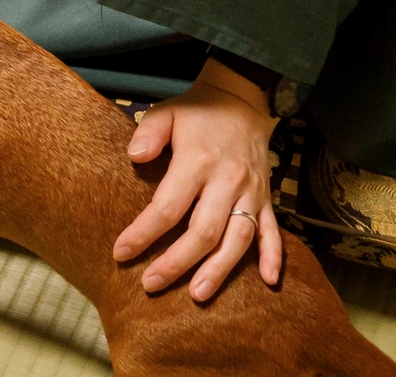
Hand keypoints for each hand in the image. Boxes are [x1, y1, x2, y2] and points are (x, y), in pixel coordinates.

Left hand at [114, 59, 283, 301]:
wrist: (242, 99)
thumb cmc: (196, 112)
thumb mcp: (166, 112)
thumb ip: (148, 132)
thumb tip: (134, 156)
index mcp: (198, 161)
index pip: (168, 206)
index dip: (144, 232)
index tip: (121, 253)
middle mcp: (227, 181)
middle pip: (204, 231)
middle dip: (178, 262)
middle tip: (152, 284)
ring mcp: (251, 192)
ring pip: (238, 238)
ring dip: (220, 269)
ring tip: (199, 295)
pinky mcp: (266, 198)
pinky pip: (273, 231)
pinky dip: (274, 256)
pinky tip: (268, 281)